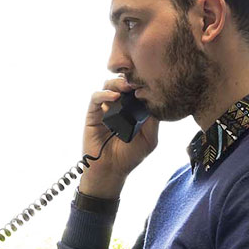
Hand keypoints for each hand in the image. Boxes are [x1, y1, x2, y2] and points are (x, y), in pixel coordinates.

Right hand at [79, 76, 159, 198]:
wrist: (111, 170)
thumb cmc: (130, 156)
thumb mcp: (149, 138)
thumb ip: (153, 120)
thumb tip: (155, 99)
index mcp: (133, 109)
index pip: (137, 89)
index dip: (143, 82)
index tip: (151, 81)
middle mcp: (119, 106)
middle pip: (123, 82)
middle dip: (131, 78)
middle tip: (139, 80)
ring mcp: (105, 109)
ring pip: (108, 85)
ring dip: (117, 82)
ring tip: (127, 86)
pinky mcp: (93, 114)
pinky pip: (95, 98)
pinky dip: (104, 94)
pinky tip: (114, 96)